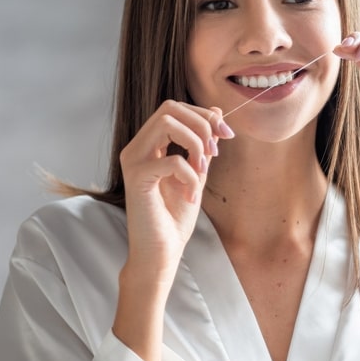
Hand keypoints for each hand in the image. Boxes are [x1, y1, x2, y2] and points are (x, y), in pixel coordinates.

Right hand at [118, 100, 233, 281]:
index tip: (226, 134)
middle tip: (215, 152)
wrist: (161, 251)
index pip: (174, 108)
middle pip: (169, 108)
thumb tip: (215, 113)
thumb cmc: (174, 216)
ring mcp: (133, 161)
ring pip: (167, 123)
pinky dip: (190, 175)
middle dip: (201, 124)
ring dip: (195, 144)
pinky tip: (190, 196)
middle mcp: (136, 148)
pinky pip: (171, 159)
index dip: (204, 115)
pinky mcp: (137, 178)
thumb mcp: (196, 173)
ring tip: (202, 171)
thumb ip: (202, 144)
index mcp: (148, 145)